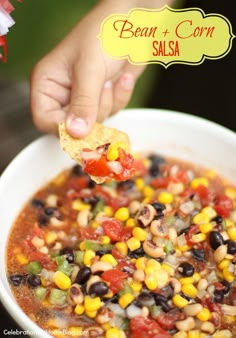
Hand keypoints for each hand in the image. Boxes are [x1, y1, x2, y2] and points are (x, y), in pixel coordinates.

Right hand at [30, 1, 145, 137]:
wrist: (135, 23)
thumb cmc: (104, 34)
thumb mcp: (90, 69)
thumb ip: (83, 103)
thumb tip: (75, 134)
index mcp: (47, 83)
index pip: (45, 120)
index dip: (63, 128)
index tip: (83, 126)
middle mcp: (63, 94)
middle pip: (72, 126)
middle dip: (93, 111)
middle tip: (102, 86)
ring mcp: (84, 98)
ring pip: (95, 122)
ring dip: (109, 101)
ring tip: (111, 76)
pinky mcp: (102, 98)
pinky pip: (112, 113)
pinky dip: (120, 97)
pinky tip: (123, 78)